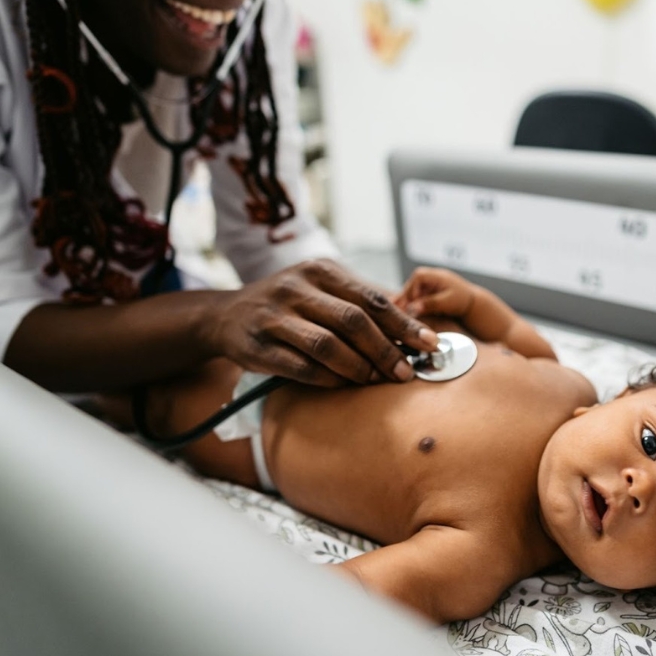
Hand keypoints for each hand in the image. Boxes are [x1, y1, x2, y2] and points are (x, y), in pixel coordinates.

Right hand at [206, 259, 438, 386]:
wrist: (226, 316)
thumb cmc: (289, 304)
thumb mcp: (321, 289)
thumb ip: (361, 302)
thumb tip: (414, 322)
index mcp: (320, 271)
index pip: (371, 298)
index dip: (403, 323)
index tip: (429, 342)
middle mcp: (296, 288)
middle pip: (353, 321)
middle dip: (386, 349)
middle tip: (407, 372)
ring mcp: (274, 317)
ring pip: (327, 345)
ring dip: (359, 367)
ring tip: (379, 381)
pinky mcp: (258, 347)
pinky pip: (302, 367)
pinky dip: (328, 379)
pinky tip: (345, 385)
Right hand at [393, 267, 477, 318]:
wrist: (470, 303)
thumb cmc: (462, 300)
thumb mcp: (446, 302)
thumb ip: (430, 304)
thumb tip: (413, 308)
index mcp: (434, 275)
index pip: (417, 278)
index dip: (409, 290)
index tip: (406, 303)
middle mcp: (428, 277)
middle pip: (410, 285)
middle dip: (403, 299)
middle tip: (396, 312)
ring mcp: (425, 285)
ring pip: (410, 293)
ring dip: (405, 303)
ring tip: (398, 315)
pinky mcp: (424, 293)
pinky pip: (413, 298)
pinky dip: (410, 306)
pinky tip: (404, 314)